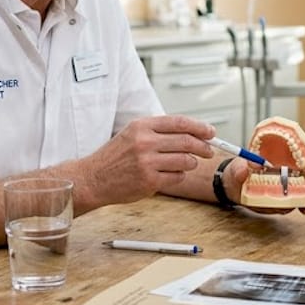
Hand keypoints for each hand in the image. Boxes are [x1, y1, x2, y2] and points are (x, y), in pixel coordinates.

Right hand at [77, 115, 214, 209]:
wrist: (94, 178)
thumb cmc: (116, 156)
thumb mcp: (133, 134)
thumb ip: (159, 131)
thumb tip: (193, 132)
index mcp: (142, 126)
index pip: (180, 122)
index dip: (200, 127)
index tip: (211, 132)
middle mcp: (145, 142)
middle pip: (187, 141)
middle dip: (204, 146)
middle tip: (209, 151)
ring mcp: (147, 162)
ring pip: (186, 160)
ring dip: (191, 163)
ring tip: (187, 163)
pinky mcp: (149, 181)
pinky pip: (177, 177)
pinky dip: (179, 175)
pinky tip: (172, 174)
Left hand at [223, 146, 304, 214]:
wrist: (235, 185)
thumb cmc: (239, 169)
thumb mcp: (237, 166)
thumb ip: (240, 168)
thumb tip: (245, 169)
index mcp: (283, 154)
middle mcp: (290, 169)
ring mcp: (289, 184)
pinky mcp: (286, 197)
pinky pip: (297, 201)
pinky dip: (300, 206)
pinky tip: (300, 209)